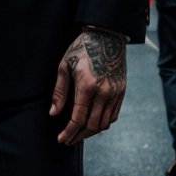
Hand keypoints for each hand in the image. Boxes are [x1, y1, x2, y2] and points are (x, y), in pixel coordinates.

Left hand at [50, 27, 127, 145]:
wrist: (107, 36)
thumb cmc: (82, 49)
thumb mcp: (65, 66)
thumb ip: (59, 92)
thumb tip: (53, 113)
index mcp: (88, 86)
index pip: (78, 118)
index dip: (69, 132)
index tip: (62, 139)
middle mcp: (104, 92)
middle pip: (92, 126)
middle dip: (79, 136)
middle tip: (69, 139)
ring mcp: (115, 93)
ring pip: (104, 123)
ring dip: (91, 132)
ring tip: (79, 133)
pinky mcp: (121, 92)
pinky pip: (113, 116)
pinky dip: (103, 123)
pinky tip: (93, 123)